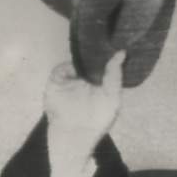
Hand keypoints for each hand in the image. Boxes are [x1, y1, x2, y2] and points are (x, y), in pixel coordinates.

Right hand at [45, 52, 125, 167]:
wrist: (74, 136)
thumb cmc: (97, 121)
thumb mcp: (112, 98)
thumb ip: (115, 76)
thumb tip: (121, 53)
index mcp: (101, 83)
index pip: (105, 62)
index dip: (108, 53)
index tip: (115, 42)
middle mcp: (86, 79)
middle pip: (88, 58)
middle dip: (93, 50)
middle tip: (99, 40)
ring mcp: (70, 80)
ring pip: (74, 62)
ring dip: (80, 58)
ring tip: (88, 53)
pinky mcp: (56, 83)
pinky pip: (60, 70)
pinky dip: (67, 68)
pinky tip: (75, 72)